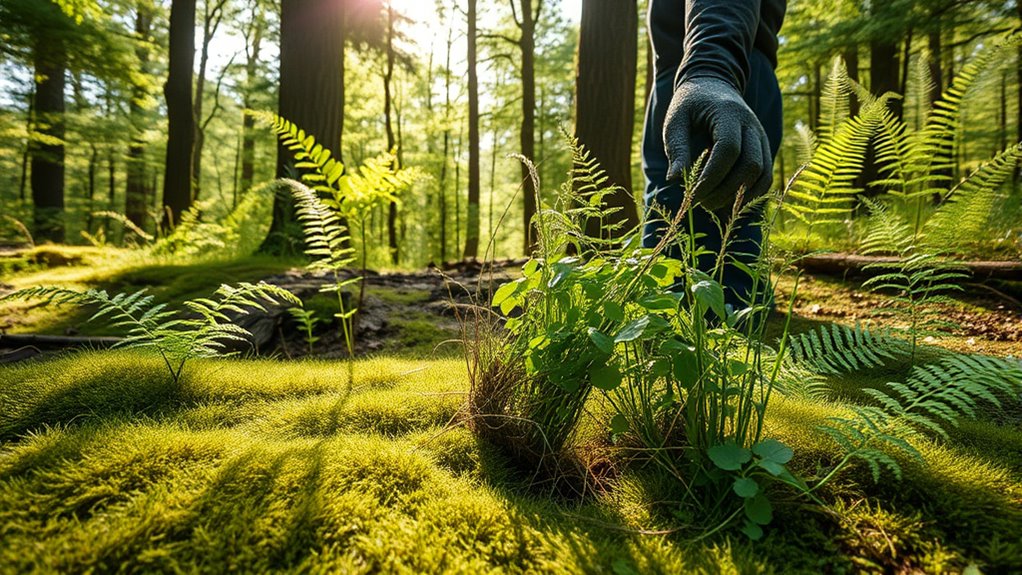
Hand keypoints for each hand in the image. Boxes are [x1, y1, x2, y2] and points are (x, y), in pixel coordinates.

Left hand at [663, 76, 771, 211]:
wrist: (713, 86)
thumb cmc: (689, 105)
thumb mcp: (675, 120)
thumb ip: (676, 147)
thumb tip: (674, 179)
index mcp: (728, 114)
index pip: (729, 149)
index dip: (712, 176)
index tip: (692, 195)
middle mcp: (751, 125)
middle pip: (750, 164)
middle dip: (725, 190)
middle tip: (700, 203)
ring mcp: (761, 137)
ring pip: (762, 173)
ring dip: (739, 196)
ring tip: (711, 204)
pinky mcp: (763, 149)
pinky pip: (766, 177)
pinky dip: (751, 194)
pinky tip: (728, 202)